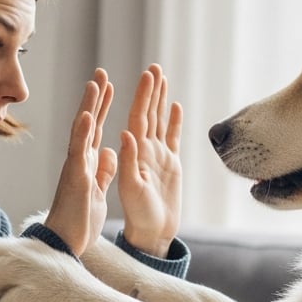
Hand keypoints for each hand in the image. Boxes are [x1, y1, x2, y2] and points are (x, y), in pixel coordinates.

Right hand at [45, 69, 116, 256]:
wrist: (66, 244)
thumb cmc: (79, 220)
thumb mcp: (97, 190)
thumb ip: (102, 170)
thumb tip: (108, 150)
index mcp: (86, 163)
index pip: (96, 129)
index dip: (103, 107)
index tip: (110, 87)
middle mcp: (79, 160)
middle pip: (88, 122)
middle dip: (96, 97)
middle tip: (102, 72)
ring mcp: (75, 167)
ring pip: (81, 131)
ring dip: (89, 106)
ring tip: (95, 82)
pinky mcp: (74, 178)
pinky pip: (78, 151)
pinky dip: (82, 132)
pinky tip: (88, 114)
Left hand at [118, 64, 182, 256]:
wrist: (151, 234)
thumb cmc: (138, 214)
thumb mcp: (130, 189)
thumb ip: (127, 161)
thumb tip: (127, 133)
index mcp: (132, 153)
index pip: (135, 118)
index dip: (139, 96)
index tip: (143, 76)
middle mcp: (143, 151)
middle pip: (146, 114)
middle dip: (149, 91)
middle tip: (153, 67)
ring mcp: (157, 157)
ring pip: (158, 121)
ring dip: (160, 99)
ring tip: (162, 78)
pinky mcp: (170, 165)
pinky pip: (171, 138)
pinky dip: (173, 122)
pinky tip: (174, 107)